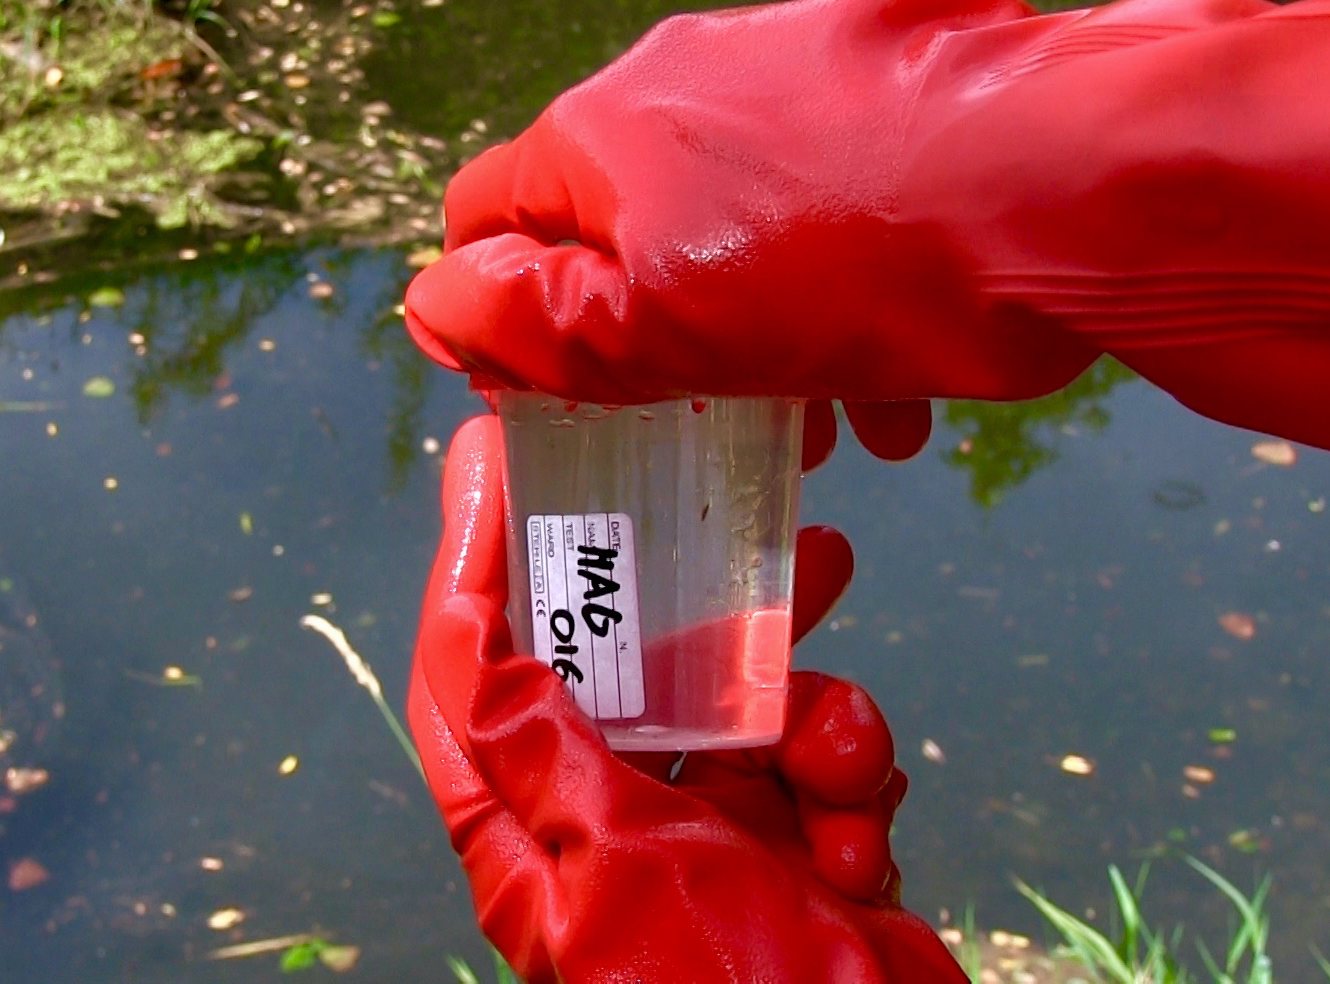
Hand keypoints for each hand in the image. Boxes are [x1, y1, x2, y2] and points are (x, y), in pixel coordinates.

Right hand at [404, 0, 1292, 407]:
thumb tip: (434, 301)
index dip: (501, 317)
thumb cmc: (856, 272)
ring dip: (759, 328)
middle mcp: (684, 72)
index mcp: (603, 131)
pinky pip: (834, 189)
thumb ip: (529, 321)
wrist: (1083, 182)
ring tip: (832, 421)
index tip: (561, 397)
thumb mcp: (661, 333)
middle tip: (716, 424)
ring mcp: (798, 63)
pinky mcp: (899, 76)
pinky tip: (907, 371)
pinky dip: (845, 281)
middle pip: (622, 224)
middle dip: (657, 336)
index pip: (487, 218)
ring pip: (735, 218)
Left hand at [408, 415, 963, 982]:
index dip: (468, 561)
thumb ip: (541, 754)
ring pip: (742, 705)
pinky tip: (864, 842)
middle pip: (622, 663)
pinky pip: (817, 767)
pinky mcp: (788, 853)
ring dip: (806, 709)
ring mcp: (698, 837)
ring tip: (842, 735)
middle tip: (754, 530)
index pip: (468, 669)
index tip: (490, 460)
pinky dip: (851, 787)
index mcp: (527, 833)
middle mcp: (601, 823)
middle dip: (696, 608)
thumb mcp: (620, 869)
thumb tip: (465, 653)